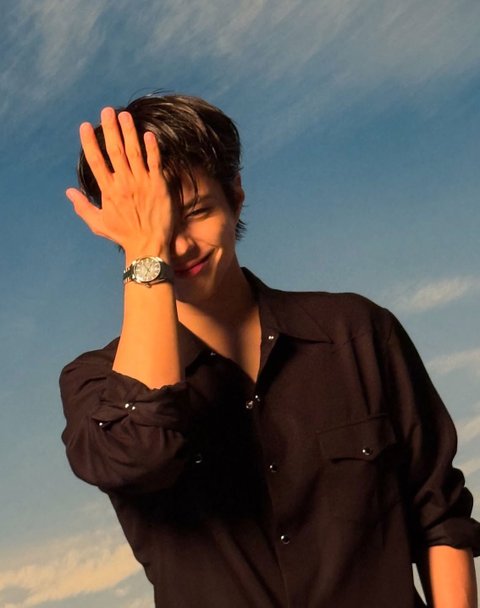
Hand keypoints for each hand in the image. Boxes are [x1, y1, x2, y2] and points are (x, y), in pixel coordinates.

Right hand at [66, 107, 172, 262]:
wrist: (149, 245)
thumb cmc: (124, 236)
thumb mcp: (98, 224)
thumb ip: (83, 207)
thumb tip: (69, 192)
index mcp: (108, 190)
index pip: (96, 161)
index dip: (89, 142)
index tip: (85, 126)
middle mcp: (123, 183)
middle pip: (114, 150)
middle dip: (110, 129)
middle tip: (107, 111)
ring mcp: (142, 183)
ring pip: (134, 152)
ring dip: (129, 132)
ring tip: (125, 115)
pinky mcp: (158, 185)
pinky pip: (155, 162)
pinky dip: (152, 148)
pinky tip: (148, 134)